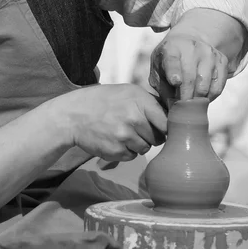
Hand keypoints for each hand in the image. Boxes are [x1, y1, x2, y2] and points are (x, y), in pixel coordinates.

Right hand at [50, 84, 166, 161]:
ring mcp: (125, 136)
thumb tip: (174, 115)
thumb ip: (149, 102)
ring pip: (145, 148)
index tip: (159, 127)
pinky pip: (132, 156)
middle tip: (134, 128)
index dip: (164, 126)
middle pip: (158, 137)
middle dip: (150, 135)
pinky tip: (114, 140)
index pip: (167, 121)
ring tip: (122, 133)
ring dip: (137, 144)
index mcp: (140, 100)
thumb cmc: (102, 102)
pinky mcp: (117, 151)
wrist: (73, 116)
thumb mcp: (127, 92)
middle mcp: (134, 118)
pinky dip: (125, 151)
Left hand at [149, 33, 230, 101]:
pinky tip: (202, 99)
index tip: (176, 83)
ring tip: (191, 105)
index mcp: (171, 48)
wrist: (187, 42)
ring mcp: (209, 53)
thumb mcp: (158, 70)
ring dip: (198, 99)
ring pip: (206, 83)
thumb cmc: (169, 62)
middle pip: (191, 77)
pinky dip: (210, 97)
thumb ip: (161, 87)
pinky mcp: (222, 60)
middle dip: (186, 97)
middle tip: (182, 109)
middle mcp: (192, 48)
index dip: (174, 72)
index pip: (173, 61)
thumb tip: (172, 108)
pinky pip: (218, 86)